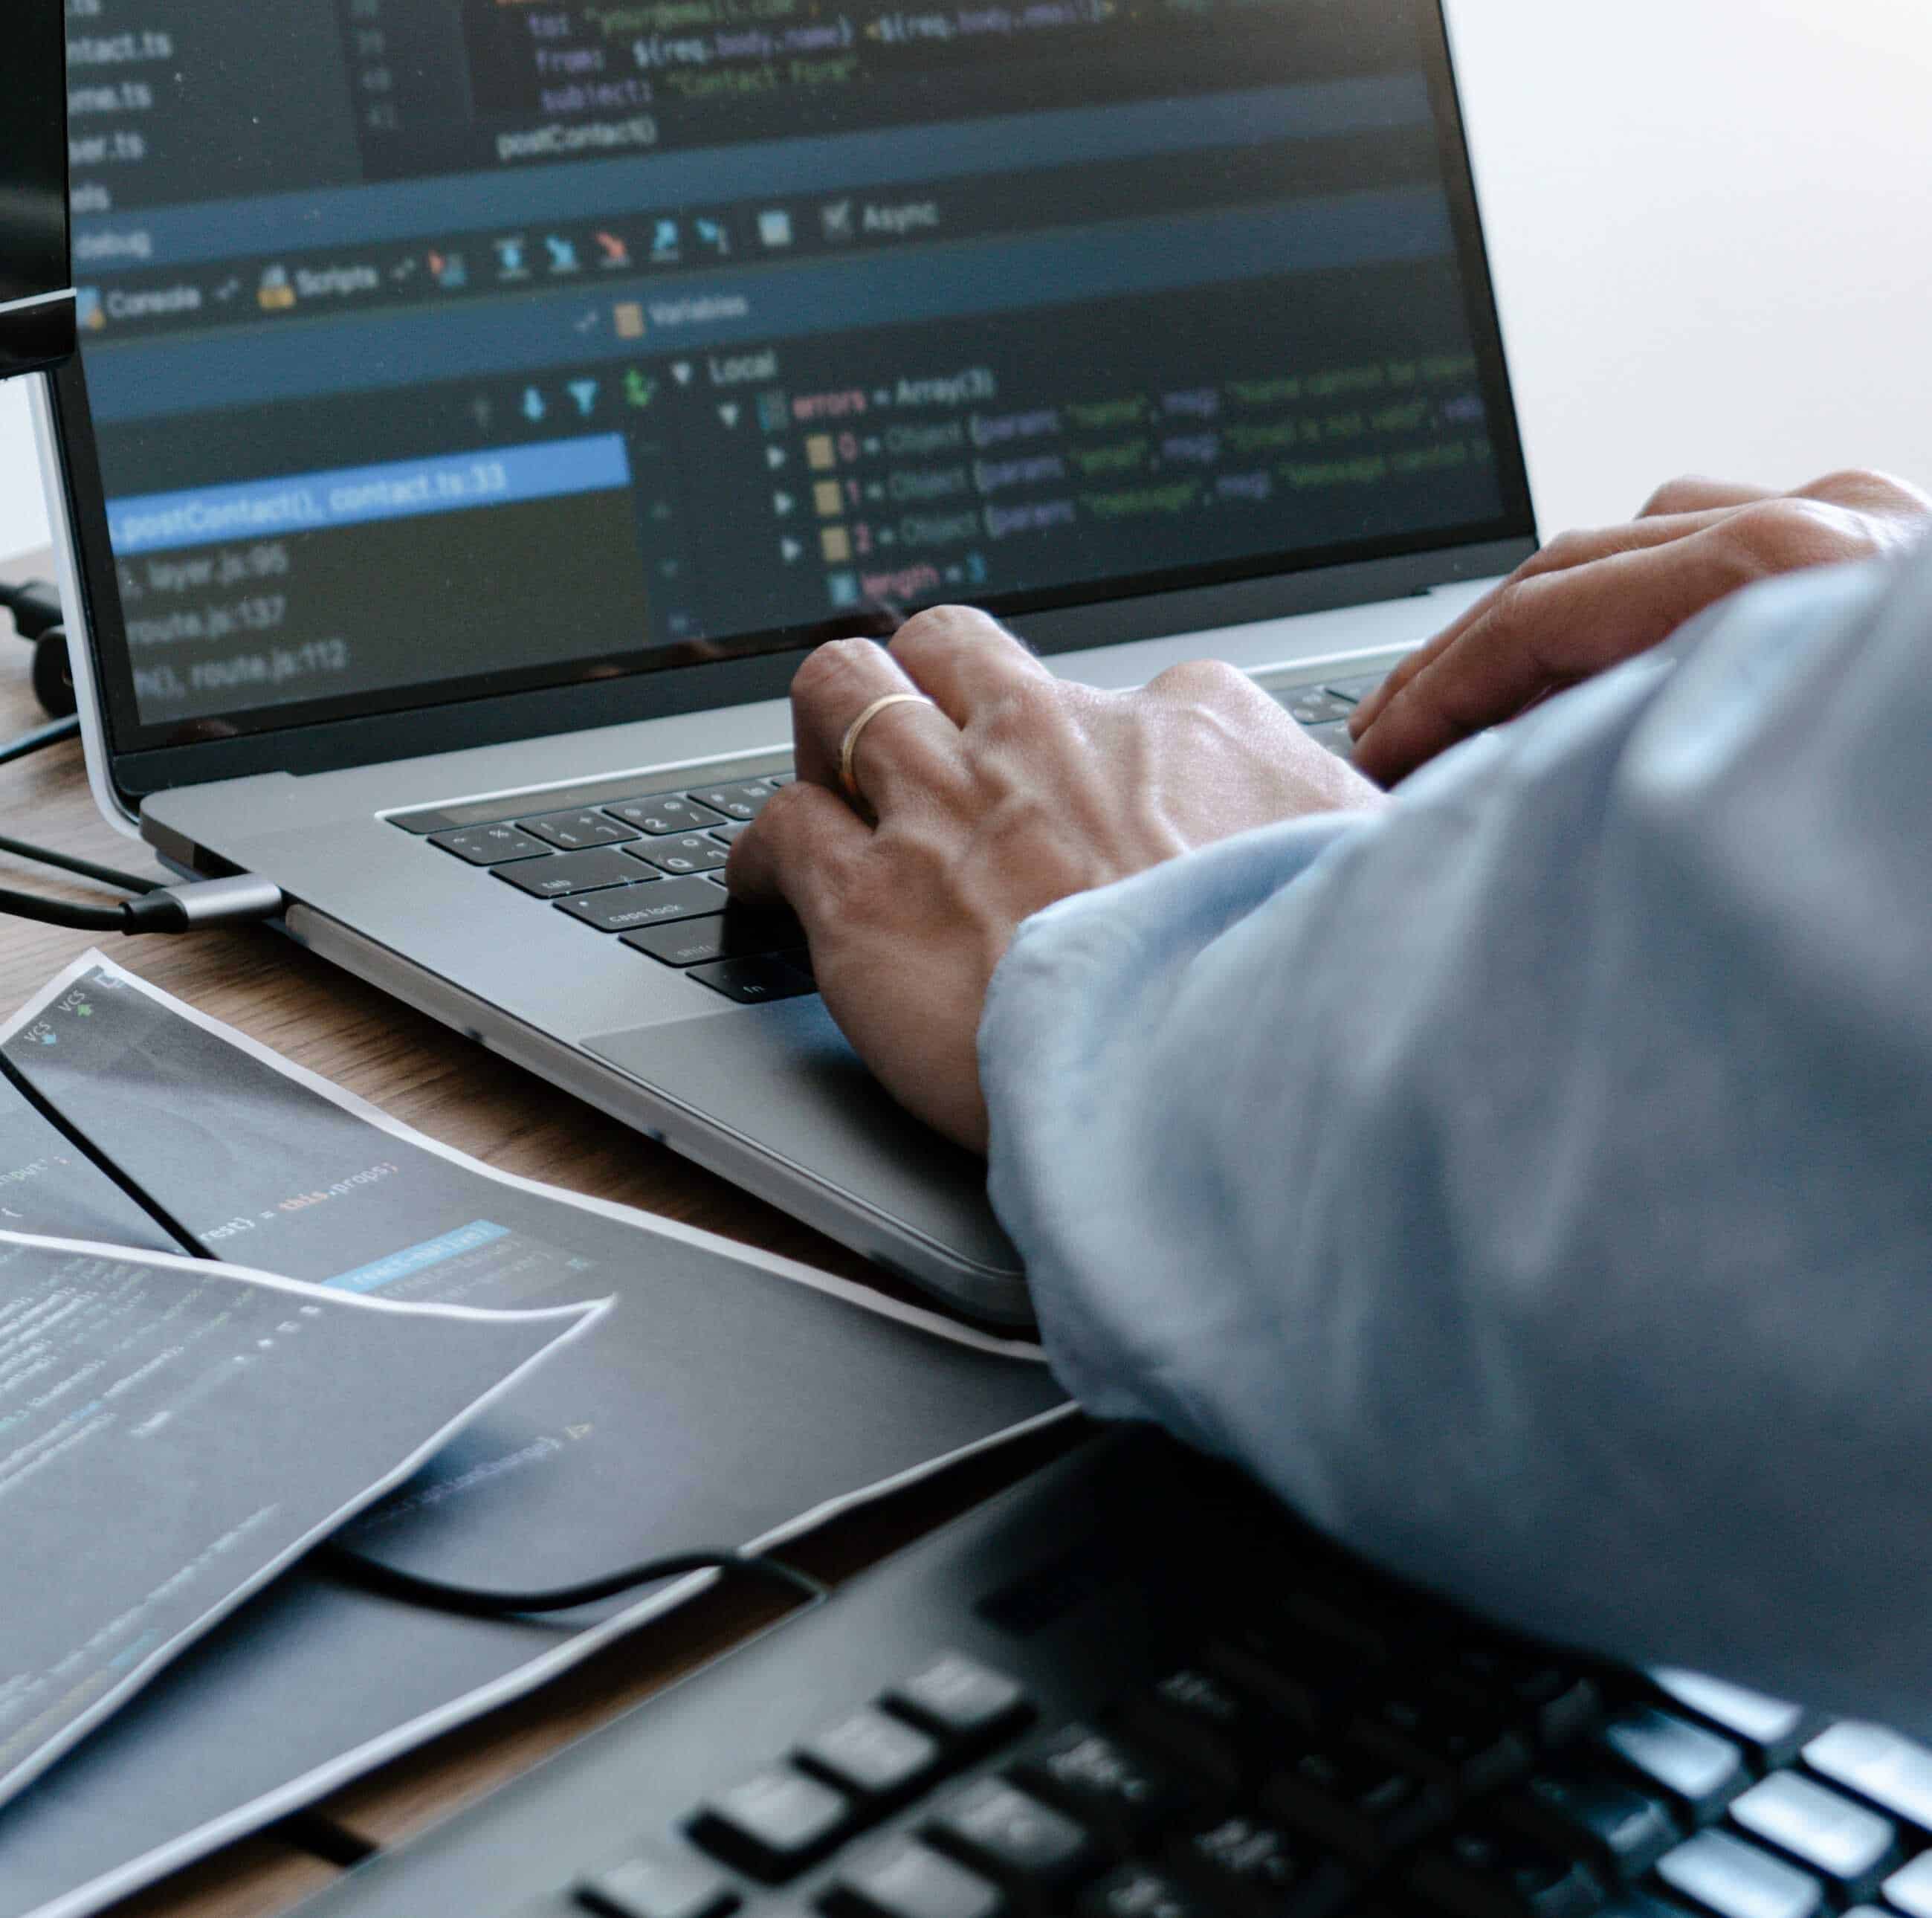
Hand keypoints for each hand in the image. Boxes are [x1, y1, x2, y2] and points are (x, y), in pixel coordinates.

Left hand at [728, 606, 1385, 1150]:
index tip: (1074, 793)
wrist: (1225, 1078)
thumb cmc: (1303, 990)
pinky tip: (770, 887)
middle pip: (946, 645)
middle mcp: (1050, 738)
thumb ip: (1329, 825)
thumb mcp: (1366, 871)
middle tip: (918, 743)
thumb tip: (1342, 828)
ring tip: (828, 784)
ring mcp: (949, 805)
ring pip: (839, 691)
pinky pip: (777, 826)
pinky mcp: (869, 895)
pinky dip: (763, 854)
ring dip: (826, 733)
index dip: (1080, 747)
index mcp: (1184, 722)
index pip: (1112, 690)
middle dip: (923, 682)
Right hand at [1348, 468, 1931, 785]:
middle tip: (1399, 739)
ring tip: (1503, 703)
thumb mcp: (1771, 786)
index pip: (1552, 611)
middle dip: (1474, 654)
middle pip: (1587, 560)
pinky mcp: (1906, 568)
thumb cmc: (1913, 821)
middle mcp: (1841, 536)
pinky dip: (1663, 601)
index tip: (1377, 758)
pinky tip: (1641, 669)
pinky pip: (1751, 544)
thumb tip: (1507, 802)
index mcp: (1794, 582)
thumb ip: (1628, 771)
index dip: (1440, 687)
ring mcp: (1881, 538)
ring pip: (1663, 534)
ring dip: (1562, 617)